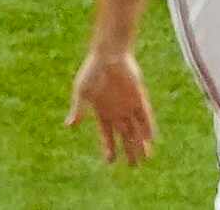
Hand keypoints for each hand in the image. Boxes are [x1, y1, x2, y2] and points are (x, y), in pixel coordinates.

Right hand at [65, 50, 155, 165]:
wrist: (108, 53)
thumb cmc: (92, 70)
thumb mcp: (81, 91)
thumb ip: (78, 109)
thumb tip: (69, 125)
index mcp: (102, 112)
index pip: (107, 135)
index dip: (109, 148)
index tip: (111, 162)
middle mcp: (117, 111)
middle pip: (125, 136)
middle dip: (129, 151)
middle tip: (134, 166)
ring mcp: (129, 105)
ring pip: (136, 129)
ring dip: (141, 143)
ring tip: (146, 157)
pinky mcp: (139, 97)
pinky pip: (145, 115)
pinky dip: (148, 127)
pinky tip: (151, 139)